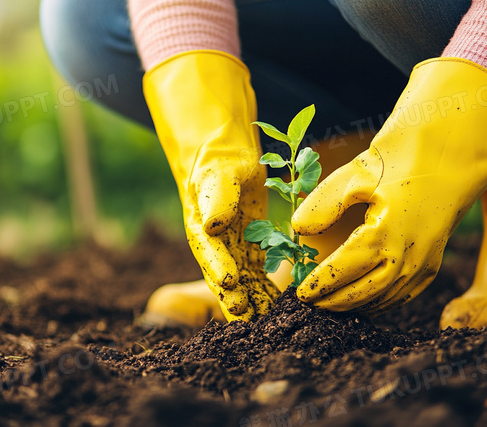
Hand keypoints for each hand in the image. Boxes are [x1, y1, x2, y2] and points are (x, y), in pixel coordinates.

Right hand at [144, 51, 279, 320]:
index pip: (209, 252)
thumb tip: (212, 222)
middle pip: (225, 276)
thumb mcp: (219, 174)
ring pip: (243, 282)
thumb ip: (217, 197)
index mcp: (202, 227)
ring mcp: (232, 252)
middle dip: (237, 299)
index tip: (230, 286)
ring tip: (269, 324)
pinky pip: (259, 276)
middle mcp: (216, 246)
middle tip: (250, 320)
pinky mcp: (250, 252)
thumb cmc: (220, 164)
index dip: (218, 270)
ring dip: (255, 302)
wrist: (225, 162)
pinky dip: (269, 292)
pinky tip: (284, 309)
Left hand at [291, 58, 486, 313]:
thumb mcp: (356, 174)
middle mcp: (407, 256)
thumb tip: (297, 229)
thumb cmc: (400, 161)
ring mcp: (423, 264)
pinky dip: (380, 303)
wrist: (452, 158)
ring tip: (328, 306)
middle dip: (334, 301)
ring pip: (384, 299)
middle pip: (363, 292)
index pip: (344, 270)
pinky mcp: (432, 265)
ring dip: (355, 306)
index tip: (300, 293)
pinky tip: (361, 303)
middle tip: (309, 304)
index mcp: (385, 234)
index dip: (320, 284)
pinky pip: (403, 295)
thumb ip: (324, 203)